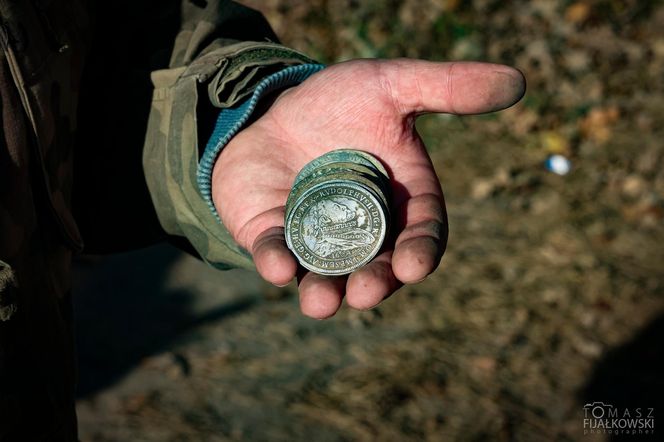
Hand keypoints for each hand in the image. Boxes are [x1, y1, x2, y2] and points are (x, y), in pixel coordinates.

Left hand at [212, 59, 524, 318]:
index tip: (413, 265)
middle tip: (368, 291)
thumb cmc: (340, 101)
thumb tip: (518, 81)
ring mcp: (315, 238)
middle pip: (376, 267)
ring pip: (325, 275)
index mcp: (400, 201)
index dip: (420, 251)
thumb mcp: (391, 86)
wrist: (276, 104)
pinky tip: (277, 268)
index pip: (420, 234)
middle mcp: (362, 230)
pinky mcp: (273, 235)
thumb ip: (447, 87)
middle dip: (374, 283)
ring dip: (325, 292)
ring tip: (321, 301)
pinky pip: (275, 254)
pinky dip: (276, 263)